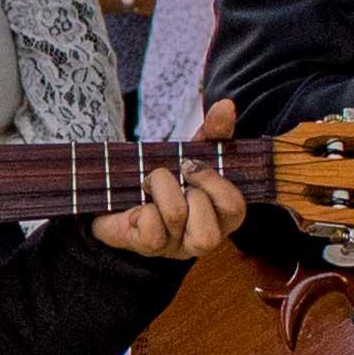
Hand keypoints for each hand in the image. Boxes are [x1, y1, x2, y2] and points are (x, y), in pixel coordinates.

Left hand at [89, 103, 244, 260]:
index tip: (188, 162)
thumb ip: (213, 131)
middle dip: (187, 188)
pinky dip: (142, 210)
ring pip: (177, 216)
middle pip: (211, 226)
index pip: (234, 208)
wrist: (118, 193)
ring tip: (149, 185)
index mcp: (221, 217)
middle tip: (170, 174)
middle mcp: (202, 238)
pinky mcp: (148, 248)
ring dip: (160, 188)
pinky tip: (138, 207)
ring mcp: (175, 247)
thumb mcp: (191, 151)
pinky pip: (151, 230)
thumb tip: (227, 106)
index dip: (213, 181)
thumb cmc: (165, 179)